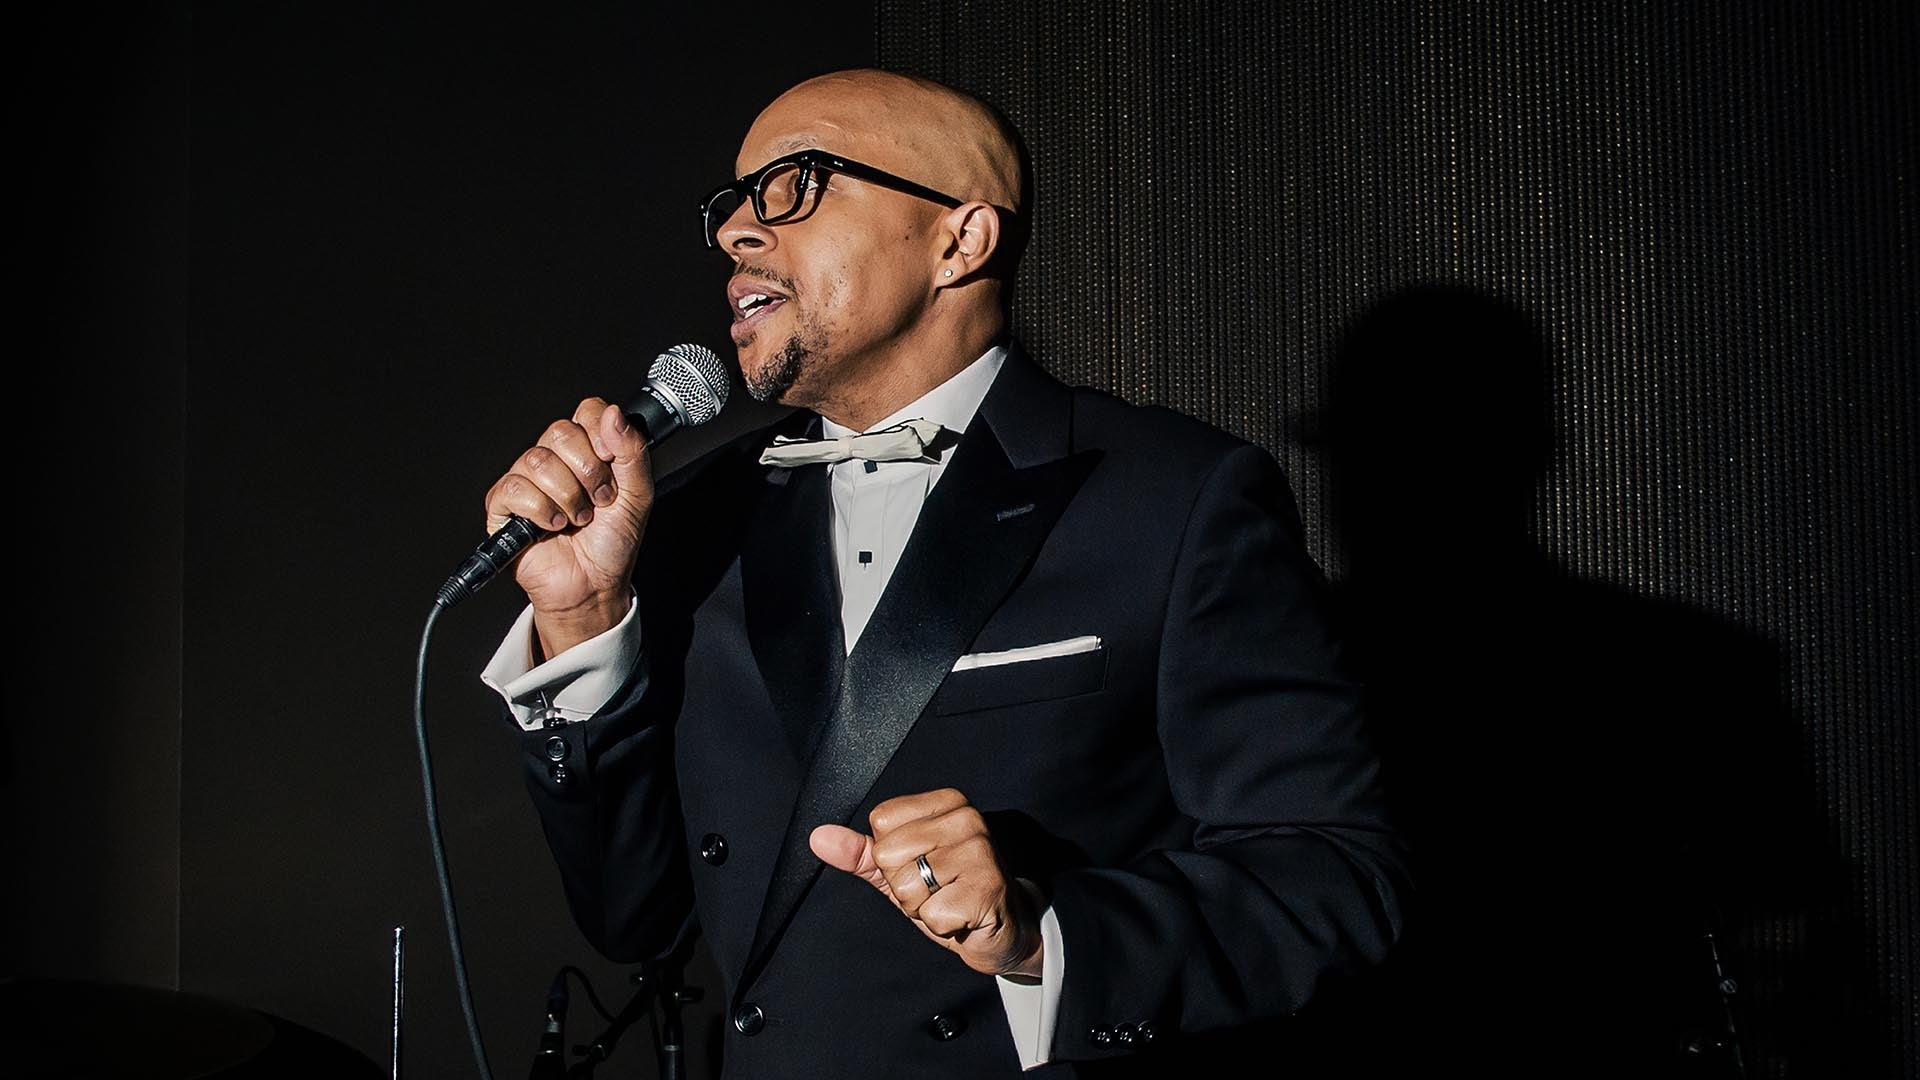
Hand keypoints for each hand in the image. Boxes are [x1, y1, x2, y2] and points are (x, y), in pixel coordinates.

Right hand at [483, 398, 652, 656]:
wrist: (594, 584)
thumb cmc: (613, 542)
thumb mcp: (638, 495)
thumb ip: (632, 452)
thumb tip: (614, 414)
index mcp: (587, 450)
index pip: (587, 410)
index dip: (599, 431)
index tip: (611, 461)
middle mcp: (555, 459)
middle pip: (560, 431)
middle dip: (588, 470)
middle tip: (599, 499)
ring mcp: (526, 480)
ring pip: (537, 460)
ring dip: (568, 496)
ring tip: (578, 519)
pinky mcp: (503, 505)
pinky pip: (515, 488)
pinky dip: (541, 510)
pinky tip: (553, 526)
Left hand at [810, 788, 1043, 978]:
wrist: (1001, 928)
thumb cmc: (949, 892)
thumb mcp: (899, 870)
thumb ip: (860, 853)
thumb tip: (818, 837)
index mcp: (946, 802)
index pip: (881, 825)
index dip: (892, 858)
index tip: (924, 866)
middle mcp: (966, 818)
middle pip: (889, 856)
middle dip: (906, 886)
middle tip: (938, 889)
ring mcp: (980, 852)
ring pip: (907, 886)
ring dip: (924, 907)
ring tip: (950, 900)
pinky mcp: (987, 889)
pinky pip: (932, 913)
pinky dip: (943, 924)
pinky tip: (964, 916)